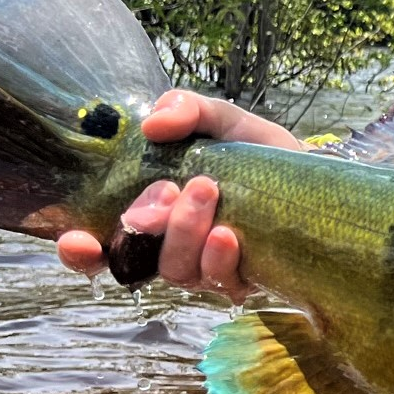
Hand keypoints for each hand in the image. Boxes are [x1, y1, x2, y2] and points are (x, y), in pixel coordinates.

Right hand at [56, 90, 300, 300]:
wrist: (317, 178)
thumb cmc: (258, 154)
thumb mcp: (223, 121)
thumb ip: (188, 110)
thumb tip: (155, 124)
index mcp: (153, 212)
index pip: (101, 246)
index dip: (80, 252)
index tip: (77, 241)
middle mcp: (171, 246)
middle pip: (134, 255)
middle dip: (145, 220)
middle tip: (172, 187)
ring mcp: (205, 269)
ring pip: (176, 269)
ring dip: (185, 231)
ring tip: (208, 189)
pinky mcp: (242, 281)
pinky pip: (219, 282)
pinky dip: (219, 259)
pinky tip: (229, 234)